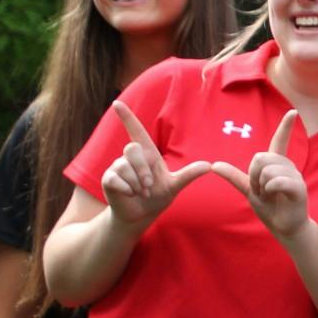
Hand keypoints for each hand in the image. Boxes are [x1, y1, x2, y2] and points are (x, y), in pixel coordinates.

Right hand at [100, 100, 210, 226]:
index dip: (127, 117)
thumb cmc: (158, 196)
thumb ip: (189, 174)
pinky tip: (129, 195)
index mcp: (147, 154)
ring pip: (125, 167)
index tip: (117, 102)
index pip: (136, 131)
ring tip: (141, 192)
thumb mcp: (175, 185)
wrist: (141, 215)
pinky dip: (127, 190)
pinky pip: (117, 180)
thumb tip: (209, 165)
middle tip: (149, 185)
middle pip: (132, 149)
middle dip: (143, 170)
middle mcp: (130, 157)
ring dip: (137, 184)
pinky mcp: (108, 179)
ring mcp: (117, 167)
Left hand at [213, 110, 308, 240]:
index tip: (293, 112)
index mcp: (277, 165)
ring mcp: (295, 176)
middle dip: (253, 176)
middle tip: (261, 190)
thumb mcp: (248, 190)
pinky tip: (275, 196)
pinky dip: (270, 190)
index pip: (280, 141)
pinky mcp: (299, 188)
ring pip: (267, 170)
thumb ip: (234, 176)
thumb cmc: (270, 207)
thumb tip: (214, 164)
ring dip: (261, 187)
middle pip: (260, 157)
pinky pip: (277, 181)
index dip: (285, 127)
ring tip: (270, 196)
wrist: (285, 227)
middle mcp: (288, 166)